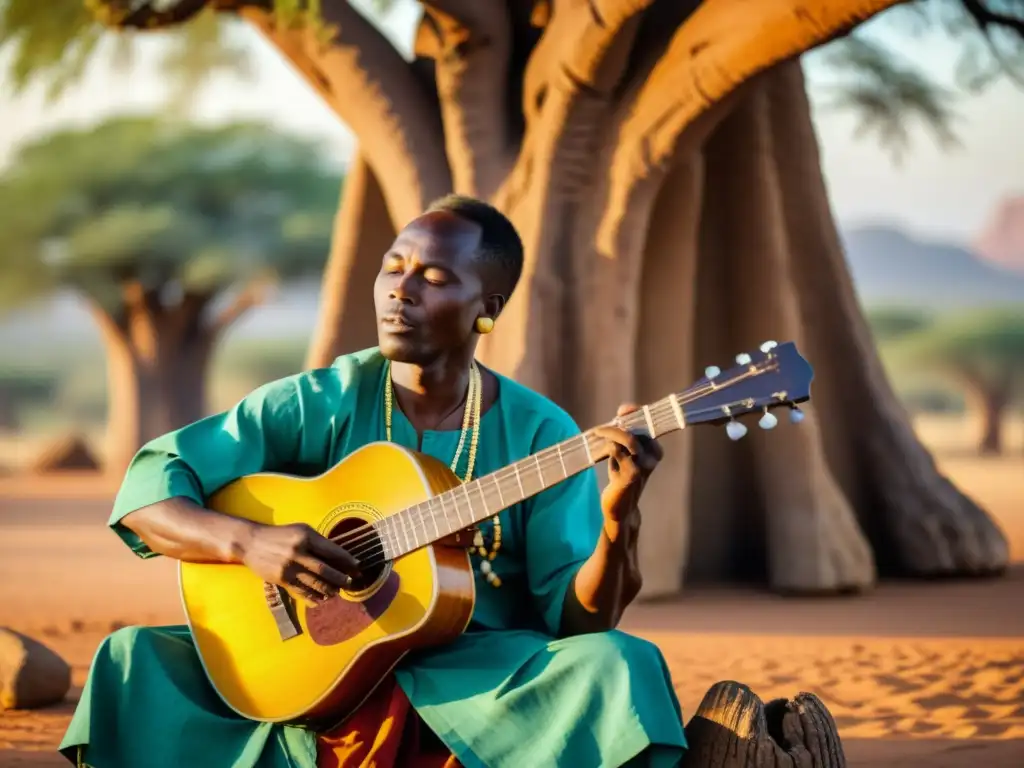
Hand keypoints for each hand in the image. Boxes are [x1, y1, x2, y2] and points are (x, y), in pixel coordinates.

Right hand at [240, 523, 360, 605]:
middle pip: (324, 570)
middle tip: (351, 583)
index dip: (347, 560)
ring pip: (314, 583)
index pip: (331, 550)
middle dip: (341, 578)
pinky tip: (320, 600)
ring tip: (337, 593)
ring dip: (328, 590)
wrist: (251, 542)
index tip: (358, 566)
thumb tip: (339, 557)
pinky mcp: (281, 579)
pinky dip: (312, 598)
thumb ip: (318, 542)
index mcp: (305, 536)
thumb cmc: (280, 535)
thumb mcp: (300, 530)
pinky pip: (301, 591)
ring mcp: (288, 567)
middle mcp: (297, 551)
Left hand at [592, 403, 664, 525]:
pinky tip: (601, 452)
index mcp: (655, 450)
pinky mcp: (631, 474)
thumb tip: (624, 410)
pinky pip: (617, 450)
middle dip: (617, 426)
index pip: (648, 424)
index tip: (623, 410)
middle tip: (599, 430)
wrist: (620, 507)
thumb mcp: (624, 453)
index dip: (636, 413)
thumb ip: (625, 433)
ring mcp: (643, 466)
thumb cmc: (621, 476)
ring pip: (627, 438)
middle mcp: (652, 457)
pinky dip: (607, 446)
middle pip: (637, 429)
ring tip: (597, 436)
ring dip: (609, 433)